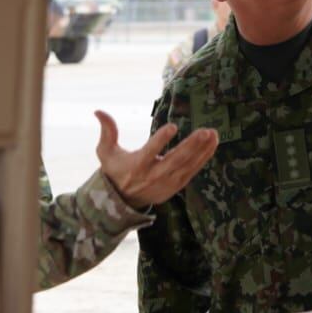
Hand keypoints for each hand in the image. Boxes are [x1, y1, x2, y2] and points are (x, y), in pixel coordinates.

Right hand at [94, 110, 217, 208]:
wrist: (124, 201)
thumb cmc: (116, 170)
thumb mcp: (105, 152)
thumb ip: (107, 131)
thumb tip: (98, 111)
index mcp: (136, 165)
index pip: (150, 152)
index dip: (161, 140)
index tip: (173, 126)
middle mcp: (153, 175)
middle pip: (175, 160)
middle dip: (191, 146)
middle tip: (204, 131)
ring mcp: (167, 182)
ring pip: (187, 166)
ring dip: (202, 150)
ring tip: (213, 134)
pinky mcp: (176, 186)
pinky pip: (192, 171)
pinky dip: (203, 158)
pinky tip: (212, 144)